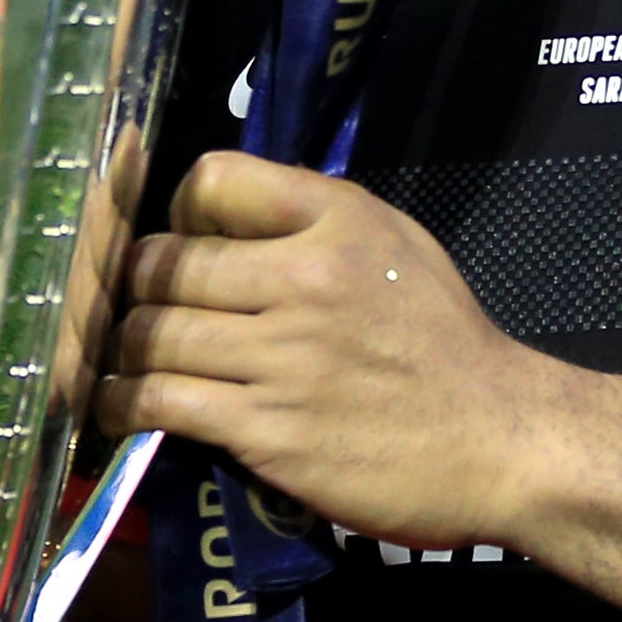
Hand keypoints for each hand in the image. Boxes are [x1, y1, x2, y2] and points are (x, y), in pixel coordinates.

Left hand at [92, 151, 564, 550]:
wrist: (502, 443)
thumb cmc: (447, 345)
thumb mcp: (396, 247)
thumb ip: (314, 219)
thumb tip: (224, 217)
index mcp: (337, 220)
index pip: (212, 179)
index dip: (180, 212)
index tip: (185, 246)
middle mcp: (305, 278)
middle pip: (164, 264)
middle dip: (135, 289)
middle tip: (133, 311)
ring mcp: (283, 357)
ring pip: (152, 334)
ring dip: (122, 351)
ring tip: (119, 362)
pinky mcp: (268, 428)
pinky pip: (162, 402)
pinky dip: (125, 405)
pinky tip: (121, 409)